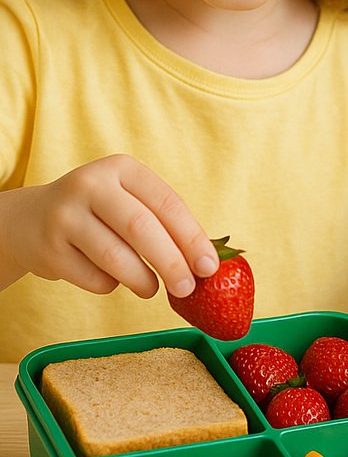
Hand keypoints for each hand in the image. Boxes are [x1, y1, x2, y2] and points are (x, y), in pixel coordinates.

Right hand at [0, 155, 218, 300]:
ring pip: (116, 257)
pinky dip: (111, 286)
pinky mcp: (50, 249)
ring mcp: (65, 215)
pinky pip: (94, 279)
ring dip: (143, 281)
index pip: (166, 203)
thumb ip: (162, 222)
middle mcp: (90, 185)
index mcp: (120, 168)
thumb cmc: (98, 214)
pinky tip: (110, 278)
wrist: (29, 221)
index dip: (192, 237)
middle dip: (171, 263)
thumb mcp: (126, 200)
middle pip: (141, 228)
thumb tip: (207, 263)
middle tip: (187, 288)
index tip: (209, 267)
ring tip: (152, 289)